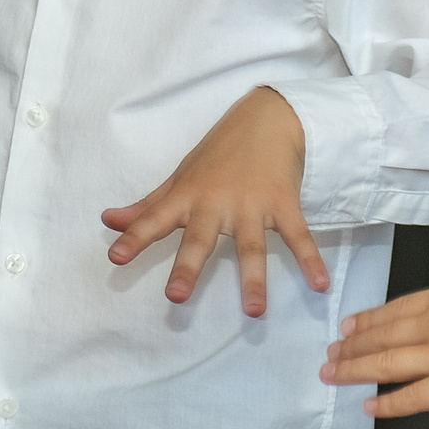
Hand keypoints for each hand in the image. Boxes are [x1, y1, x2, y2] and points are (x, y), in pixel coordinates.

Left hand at [101, 86, 324, 317]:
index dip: (135, 238)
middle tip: (176, 297)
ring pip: (251, 245)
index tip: (115, 258)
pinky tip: (320, 285)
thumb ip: (147, 207)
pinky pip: (298, 236)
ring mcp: (252, 204)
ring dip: (254, 277)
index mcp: (188, 197)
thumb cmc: (218, 155)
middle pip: (200, 238)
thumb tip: (108, 222)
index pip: (155, 219)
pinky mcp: (283, 202)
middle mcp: (216, 202)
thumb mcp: (180, 178)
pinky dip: (310, 260)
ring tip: (255, 310)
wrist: (268, 118)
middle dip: (188, 266)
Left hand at [322, 278, 428, 415]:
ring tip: (332, 374)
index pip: (396, 310)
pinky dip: (387, 403)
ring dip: (356, 369)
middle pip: (382, 336)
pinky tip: (368, 406)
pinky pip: (412, 397)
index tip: (347, 325)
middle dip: (352, 345)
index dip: (368, 319)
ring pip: (387, 363)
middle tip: (328, 352)